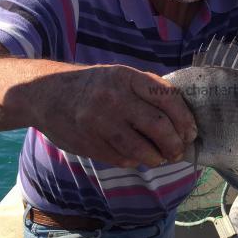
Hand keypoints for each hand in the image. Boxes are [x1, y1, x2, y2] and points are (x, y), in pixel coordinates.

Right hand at [27, 65, 196, 167]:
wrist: (47, 94)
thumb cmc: (93, 86)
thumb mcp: (120, 76)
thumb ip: (148, 90)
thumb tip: (183, 117)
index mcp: (126, 77)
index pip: (166, 97)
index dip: (184, 118)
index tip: (191, 132)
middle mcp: (114, 98)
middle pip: (158, 125)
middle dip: (175, 143)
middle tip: (179, 150)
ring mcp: (100, 122)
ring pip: (141, 148)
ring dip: (157, 157)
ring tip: (161, 157)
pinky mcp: (90, 143)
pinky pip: (123, 158)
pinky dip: (135, 160)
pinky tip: (137, 156)